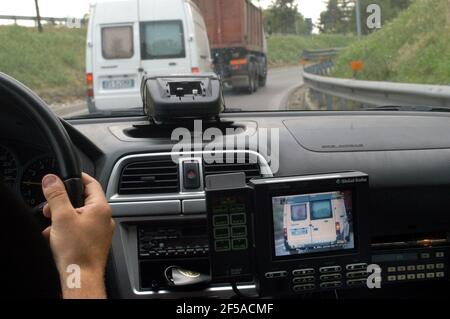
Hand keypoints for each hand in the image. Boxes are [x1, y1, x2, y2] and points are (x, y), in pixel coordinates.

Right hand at [41, 173, 114, 298]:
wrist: (82, 277)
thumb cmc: (77, 250)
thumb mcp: (62, 217)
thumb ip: (57, 195)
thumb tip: (51, 179)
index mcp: (101, 208)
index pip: (92, 183)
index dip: (78, 177)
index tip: (67, 175)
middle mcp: (105, 218)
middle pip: (83, 201)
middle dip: (64, 203)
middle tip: (51, 208)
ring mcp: (102, 231)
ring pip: (80, 217)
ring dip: (64, 218)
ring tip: (52, 226)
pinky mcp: (96, 242)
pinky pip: (81, 230)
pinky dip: (68, 230)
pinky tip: (57, 238)